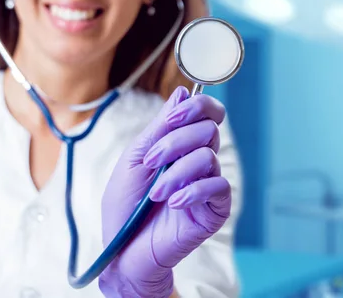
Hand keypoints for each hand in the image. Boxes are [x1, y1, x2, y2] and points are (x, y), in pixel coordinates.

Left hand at [99, 86, 231, 297]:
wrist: (124, 250)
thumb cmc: (126, 204)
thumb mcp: (136, 158)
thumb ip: (159, 127)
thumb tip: (180, 92)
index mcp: (181, 144)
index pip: (206, 113)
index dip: (196, 107)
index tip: (172, 119)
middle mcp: (198, 159)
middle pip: (208, 130)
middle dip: (176, 142)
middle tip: (152, 161)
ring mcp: (208, 184)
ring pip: (209, 156)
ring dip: (177, 171)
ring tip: (156, 192)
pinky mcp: (215, 209)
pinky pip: (218, 186)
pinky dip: (194, 191)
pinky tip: (174, 203)